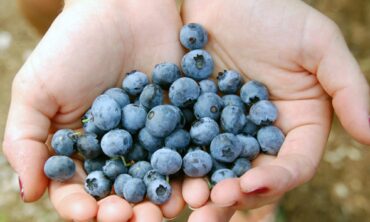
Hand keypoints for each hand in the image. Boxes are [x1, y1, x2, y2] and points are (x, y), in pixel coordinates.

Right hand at [3, 0, 184, 220]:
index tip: (90, 214)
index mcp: (82, 148)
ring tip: (169, 211)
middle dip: (128, 209)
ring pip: (158, 178)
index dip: (83, 206)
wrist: (123, 7)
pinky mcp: (182, 121)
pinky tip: (196, 183)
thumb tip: (27, 193)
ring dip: (163, 199)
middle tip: (136, 220)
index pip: (79, 189)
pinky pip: (188, 150)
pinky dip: (192, 169)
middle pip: (123, 191)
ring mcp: (153, 137)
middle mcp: (119, 149)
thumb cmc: (73, 45)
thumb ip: (26, 141)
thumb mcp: (37, 90)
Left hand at [181, 0, 369, 219]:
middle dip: (235, 194)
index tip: (252, 185)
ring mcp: (226, 131)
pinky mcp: (194, 120)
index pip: (293, 164)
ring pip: (218, 169)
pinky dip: (179, 163)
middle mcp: (262, 135)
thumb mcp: (319, 44)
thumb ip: (347, 88)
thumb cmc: (275, 14)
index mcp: (297, 125)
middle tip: (213, 205)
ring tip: (189, 201)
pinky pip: (186, 146)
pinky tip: (165, 174)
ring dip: (205, 188)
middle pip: (253, 176)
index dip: (276, 179)